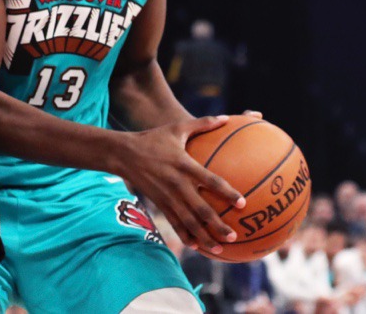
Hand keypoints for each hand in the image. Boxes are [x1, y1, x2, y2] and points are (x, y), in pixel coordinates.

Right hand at [118, 115, 244, 254]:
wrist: (123, 153)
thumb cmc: (153, 139)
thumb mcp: (176, 128)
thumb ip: (203, 123)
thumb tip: (227, 118)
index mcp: (185, 165)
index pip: (210, 181)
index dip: (226, 193)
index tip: (242, 203)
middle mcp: (177, 184)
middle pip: (201, 209)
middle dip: (218, 225)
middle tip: (233, 236)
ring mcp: (167, 197)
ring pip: (189, 222)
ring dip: (204, 236)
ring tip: (220, 248)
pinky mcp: (159, 204)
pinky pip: (175, 223)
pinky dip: (186, 236)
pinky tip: (197, 246)